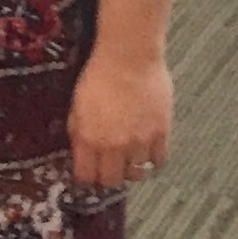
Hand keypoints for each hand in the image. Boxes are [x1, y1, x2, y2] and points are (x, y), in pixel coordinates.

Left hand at [69, 45, 171, 191]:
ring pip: (136, 173)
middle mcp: (114, 145)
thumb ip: (78, 133)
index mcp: (89, 138)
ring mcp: (139, 141)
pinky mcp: (160, 133)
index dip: (87, 178)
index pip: (86, 177)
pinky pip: (158, 160)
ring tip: (129, 156)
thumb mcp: (77, 106)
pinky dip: (152, 159)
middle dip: (108, 177)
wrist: (129, 57)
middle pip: (112, 181)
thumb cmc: (99, 76)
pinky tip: (146, 149)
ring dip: (131, 168)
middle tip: (109, 167)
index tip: (89, 174)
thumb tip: (80, 152)